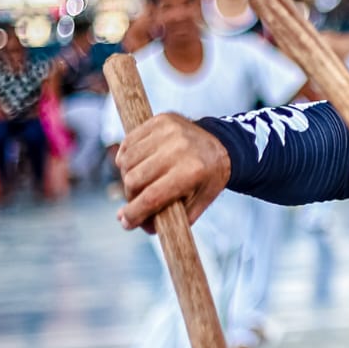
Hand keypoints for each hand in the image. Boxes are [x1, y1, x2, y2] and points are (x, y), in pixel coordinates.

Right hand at [114, 113, 231, 232]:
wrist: (222, 143)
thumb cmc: (208, 177)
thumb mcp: (199, 202)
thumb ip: (172, 218)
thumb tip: (140, 227)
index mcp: (192, 171)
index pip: (151, 196)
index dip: (134, 213)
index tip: (126, 222)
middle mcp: (179, 149)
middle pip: (134, 180)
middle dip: (131, 196)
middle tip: (136, 200)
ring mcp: (168, 131)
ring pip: (126, 161)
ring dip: (127, 176)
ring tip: (139, 182)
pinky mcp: (159, 120)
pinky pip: (128, 143)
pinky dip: (127, 157)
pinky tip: (137, 164)